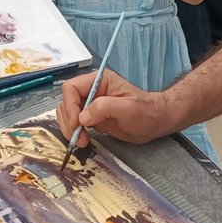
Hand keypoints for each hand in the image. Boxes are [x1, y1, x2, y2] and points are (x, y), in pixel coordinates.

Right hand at [56, 69, 175, 147]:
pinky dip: (74, 132)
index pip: (72, 88)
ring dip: (69, 128)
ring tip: (82, 142)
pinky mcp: (91, 118)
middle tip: (78, 138)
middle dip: (69, 121)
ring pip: (67, 114)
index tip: (77, 123)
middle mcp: (91, 91)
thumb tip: (82, 117)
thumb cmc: (146, 111)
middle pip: (66, 102)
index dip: (70, 106)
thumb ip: (105, 108)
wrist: (155, 122)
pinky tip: (82, 141)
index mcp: (99, 81)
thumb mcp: (128, 108)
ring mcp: (89, 105)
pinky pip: (74, 123)